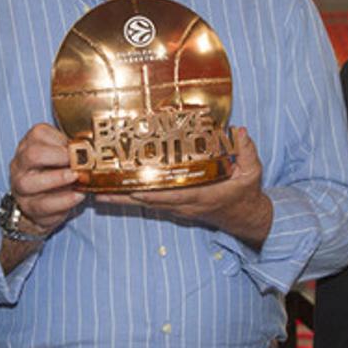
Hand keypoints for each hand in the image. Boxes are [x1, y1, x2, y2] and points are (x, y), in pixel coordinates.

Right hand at [7, 123, 86, 234]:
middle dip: (58, 157)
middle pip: (32, 155)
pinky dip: (63, 200)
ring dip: (57, 179)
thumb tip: (96, 151)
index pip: (38, 134)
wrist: (43, 200)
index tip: (78, 146)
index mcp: (29, 144)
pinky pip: (42, 204)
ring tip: (76, 177)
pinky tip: (78, 195)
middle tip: (77, 162)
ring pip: (29, 182)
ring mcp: (20, 186)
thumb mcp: (63, 156)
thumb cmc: (56, 171)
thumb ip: (74, 151)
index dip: (61, 140)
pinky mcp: (28, 206)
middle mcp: (20, 163)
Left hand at [94, 127, 272, 248]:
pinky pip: (149, 203)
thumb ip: (247, 151)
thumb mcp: (252, 172)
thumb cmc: (245, 193)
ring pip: (144, 203)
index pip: (172, 194)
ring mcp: (177, 207)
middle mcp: (184, 203)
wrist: (244, 216)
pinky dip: (130, 198)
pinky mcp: (174, 207)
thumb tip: (240, 131)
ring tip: (95, 191)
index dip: (151, 192)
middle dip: (123, 196)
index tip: (131, 187)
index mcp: (201, 194)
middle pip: (149, 201)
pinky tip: (112, 192)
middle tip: (98, 188)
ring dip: (121, 199)